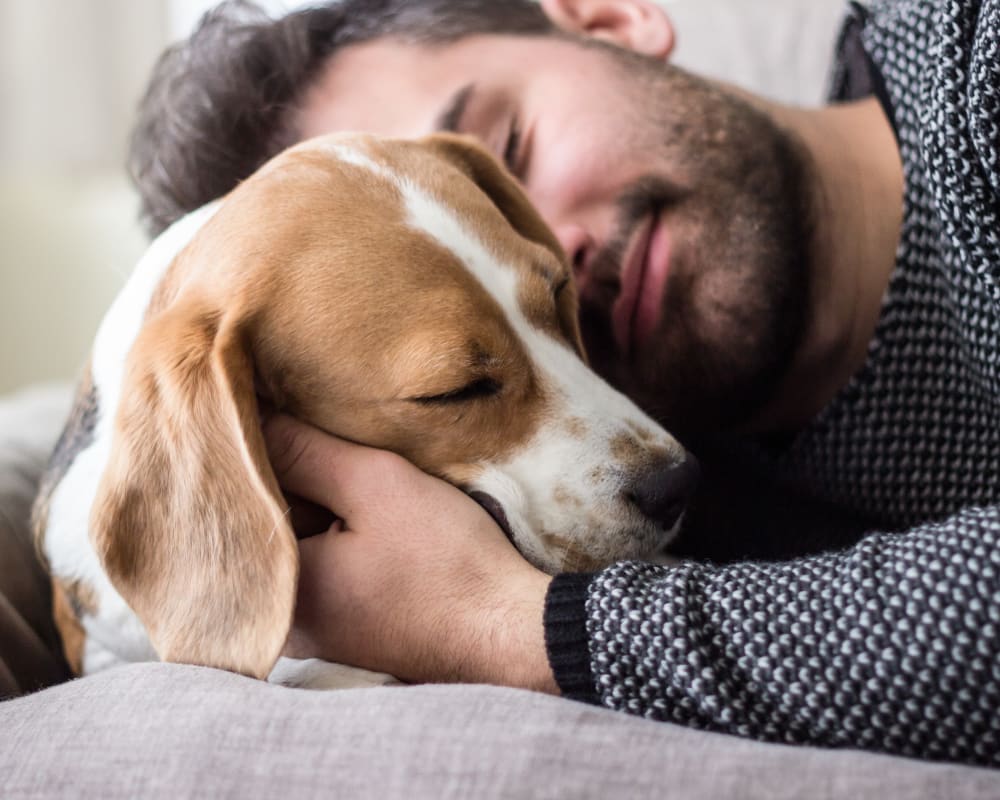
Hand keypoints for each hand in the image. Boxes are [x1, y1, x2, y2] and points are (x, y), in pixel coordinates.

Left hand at [264, 415, 557, 692]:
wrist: (510, 633)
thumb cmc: (446, 564)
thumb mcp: (376, 486)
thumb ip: (303, 450)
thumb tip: (243, 416)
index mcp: (274, 589)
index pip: (240, 498)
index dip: (259, 448)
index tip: (278, 411)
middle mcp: (280, 621)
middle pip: (265, 523)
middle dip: (288, 478)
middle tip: (319, 437)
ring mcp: (312, 632)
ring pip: (296, 542)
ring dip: (315, 504)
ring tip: (347, 469)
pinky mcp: (343, 630)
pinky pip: (320, 566)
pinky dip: (334, 534)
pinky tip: (365, 512)